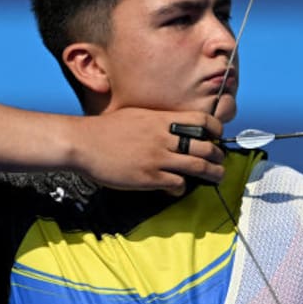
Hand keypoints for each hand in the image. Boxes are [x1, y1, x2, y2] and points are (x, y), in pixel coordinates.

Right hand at [72, 108, 225, 193]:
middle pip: (205, 146)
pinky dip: (182, 187)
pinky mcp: (149, 177)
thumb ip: (158, 121)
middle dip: (218, 155)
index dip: (216, 129)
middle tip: (220, 161)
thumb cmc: (106, 129)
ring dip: (212, 173)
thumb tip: (174, 127)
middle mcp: (164, 138)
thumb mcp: (137, 115)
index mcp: (162, 119)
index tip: (218, 137)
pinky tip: (178, 188)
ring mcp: (158, 158)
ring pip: (197, 166)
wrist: (83, 143)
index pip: (201, 121)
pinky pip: (177, 184)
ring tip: (217, 176)